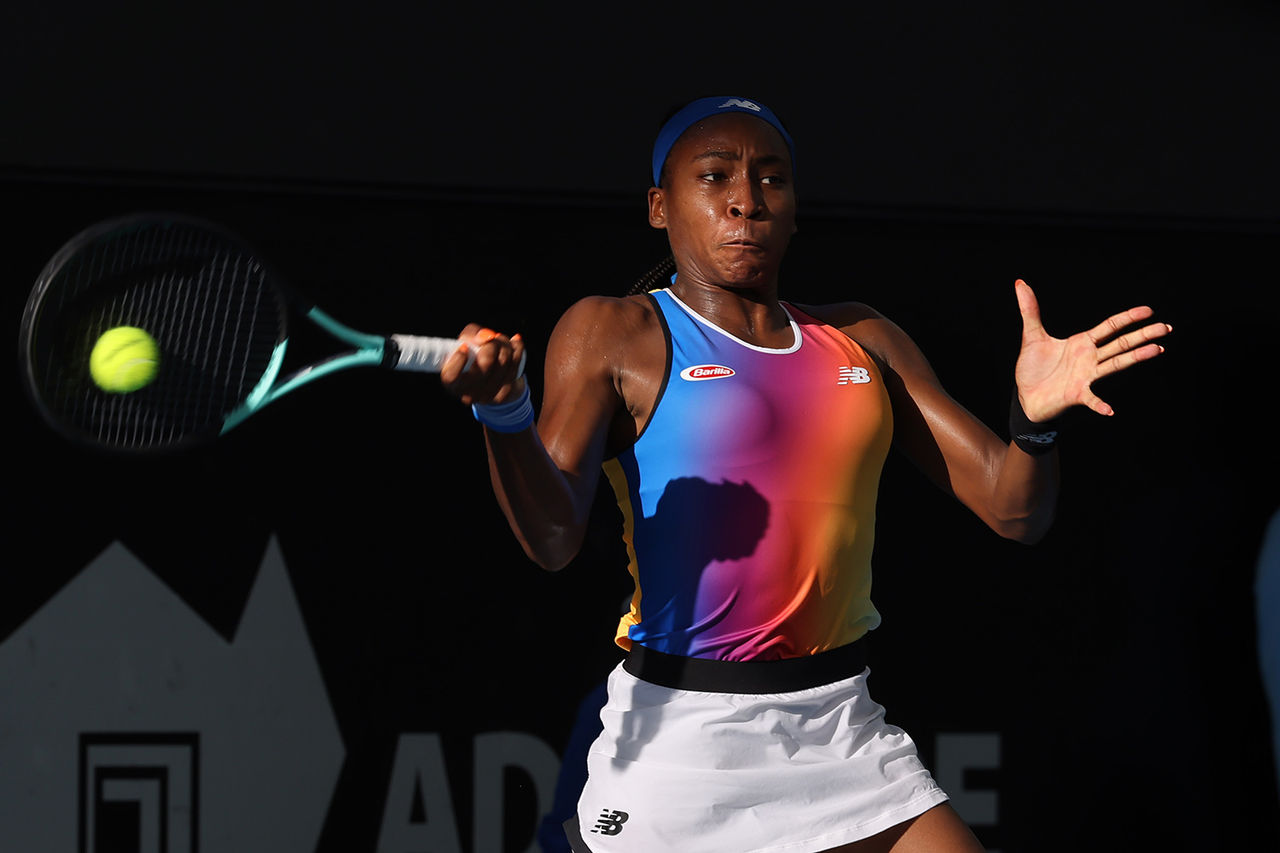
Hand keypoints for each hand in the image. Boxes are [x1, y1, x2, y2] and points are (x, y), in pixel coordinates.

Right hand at [440, 323, 526, 405]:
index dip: (458, 361)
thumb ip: (472, 334)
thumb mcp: (467, 340)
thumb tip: (487, 337)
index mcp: (450, 380)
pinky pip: (515, 367)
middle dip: (493, 344)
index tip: (464, 347)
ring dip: (506, 346)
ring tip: (502, 342)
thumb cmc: (474, 353)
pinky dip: (517, 352)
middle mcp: (465, 393)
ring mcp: (484, 397)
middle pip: (486, 362)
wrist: (494, 375)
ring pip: (504, 362)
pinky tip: (514, 347)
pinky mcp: (501, 396)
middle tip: (493, 339)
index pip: (450, 376)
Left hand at [1014, 279, 1170, 421]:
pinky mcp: (1077, 394)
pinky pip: (1091, 399)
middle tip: (1166, 328)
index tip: (1148, 311)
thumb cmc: (1033, 368)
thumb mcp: (1031, 336)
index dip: (1128, 317)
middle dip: (1143, 335)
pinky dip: (1100, 405)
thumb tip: (1020, 283)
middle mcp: (1090, 358)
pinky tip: (1110, 410)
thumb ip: (1029, 310)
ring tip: (1157, 350)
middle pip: (1121, 343)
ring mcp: (1086, 376)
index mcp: (1082, 342)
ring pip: (1115, 364)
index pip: (1111, 327)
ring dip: (1135, 357)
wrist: (1025, 396)